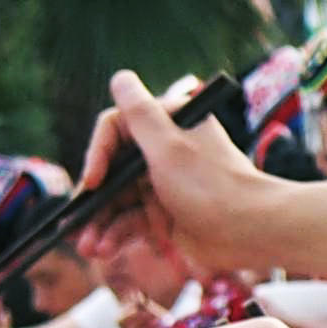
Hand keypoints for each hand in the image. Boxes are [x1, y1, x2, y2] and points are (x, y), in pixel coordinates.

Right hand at [91, 71, 280, 276]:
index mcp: (167, 125)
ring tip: (90, 248)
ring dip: (101, 224)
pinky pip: (132, 222)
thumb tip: (120, 77)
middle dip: (93, 201)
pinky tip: (106, 250)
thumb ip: (140, 114)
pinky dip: (119, 235)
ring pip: (119, 201)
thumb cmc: (211, 185)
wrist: (253, 231)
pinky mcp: (166, 214)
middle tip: (73, 227)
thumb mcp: (169, 146)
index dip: (97, 155)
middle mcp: (164, 151)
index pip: (115, 130)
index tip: (91, 183)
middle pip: (112, 171)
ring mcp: (164, 184)